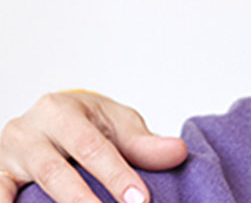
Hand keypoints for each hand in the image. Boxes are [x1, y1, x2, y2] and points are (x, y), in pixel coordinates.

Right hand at [0, 90, 187, 202]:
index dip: (116, 175)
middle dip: (86, 201)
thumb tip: (178, 153)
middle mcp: (28, 131)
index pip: (92, 147)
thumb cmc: (87, 122)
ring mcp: (7, 155)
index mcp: (61, 111)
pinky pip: (1, 195)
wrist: (48, 120)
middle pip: (57, 172)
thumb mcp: (116, 124)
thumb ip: (143, 143)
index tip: (140, 200)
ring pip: (32, 186)